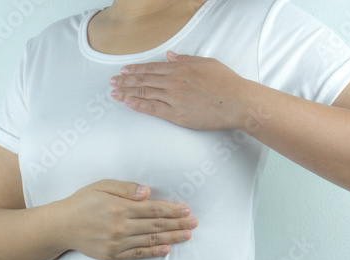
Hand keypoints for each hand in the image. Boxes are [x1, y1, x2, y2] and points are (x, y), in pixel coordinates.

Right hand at [58, 180, 197, 259]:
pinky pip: (138, 254)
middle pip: (156, 225)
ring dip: (172, 238)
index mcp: (119, 207)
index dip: (172, 210)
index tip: (187, 210)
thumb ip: (125, 188)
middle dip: (178, 223)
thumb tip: (147, 192)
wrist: (61, 226)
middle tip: (195, 223)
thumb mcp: (102, 186)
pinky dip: (154, 252)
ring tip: (188, 235)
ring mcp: (117, 243)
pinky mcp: (113, 255)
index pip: (153, 209)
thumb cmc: (83, 202)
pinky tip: (168, 249)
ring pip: (151, 240)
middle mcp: (120, 226)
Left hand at [109, 50, 250, 130]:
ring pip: (145, 93)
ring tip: (114, 93)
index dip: (136, 69)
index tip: (124, 71)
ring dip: (128, 92)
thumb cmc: (227, 83)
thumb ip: (186, 59)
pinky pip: (153, 109)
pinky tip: (128, 103)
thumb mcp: (207, 63)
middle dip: (126, 81)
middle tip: (113, 82)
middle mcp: (174, 81)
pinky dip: (139, 105)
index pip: (152, 68)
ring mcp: (174, 98)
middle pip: (144, 80)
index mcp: (181, 68)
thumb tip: (170, 55)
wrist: (237, 102)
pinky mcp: (177, 114)